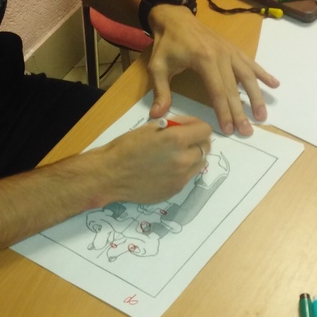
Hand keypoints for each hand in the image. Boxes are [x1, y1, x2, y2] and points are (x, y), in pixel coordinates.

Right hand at [91, 117, 211, 204]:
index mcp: (176, 140)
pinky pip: (188, 177)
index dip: (197, 126)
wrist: (110, 175)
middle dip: (197, 141)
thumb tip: (184, 126)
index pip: (205, 130)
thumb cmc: (124, 148)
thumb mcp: (148, 128)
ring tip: (176, 155)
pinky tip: (167, 169)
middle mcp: (183, 159)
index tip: (189, 127)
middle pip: (206, 147)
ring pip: (200, 163)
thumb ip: (171, 126)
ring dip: (193, 157)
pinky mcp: (175, 190)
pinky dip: (183, 171)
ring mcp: (181, 178)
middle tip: (184, 140)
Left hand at [146, 5, 278, 135]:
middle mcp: (221, 55)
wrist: (175, 17)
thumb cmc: (166, 44)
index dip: (224, 112)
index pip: (217, 91)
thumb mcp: (158, 67)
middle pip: (234, 88)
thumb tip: (157, 116)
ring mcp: (229, 51)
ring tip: (262, 115)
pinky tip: (274, 84)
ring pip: (247, 76)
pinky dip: (263, 74)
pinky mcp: (233, 49)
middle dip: (241, 111)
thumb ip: (160, 91)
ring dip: (256, 96)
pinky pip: (250, 63)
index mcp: (204, 59)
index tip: (229, 129)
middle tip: (247, 131)